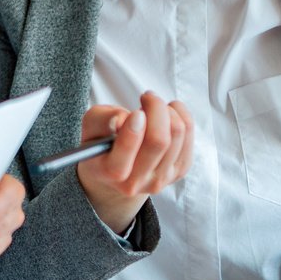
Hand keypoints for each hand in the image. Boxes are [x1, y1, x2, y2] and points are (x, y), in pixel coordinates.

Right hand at [76, 92, 193, 232]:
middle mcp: (136, 182)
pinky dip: (181, 115)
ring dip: (168, 110)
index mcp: (109, 173)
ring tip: (153, 107)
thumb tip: (123, 119)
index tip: (136, 112)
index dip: (133, 130)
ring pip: (177, 134)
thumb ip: (102, 119)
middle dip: (156, 109)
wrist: (116, 170)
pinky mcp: (179, 171)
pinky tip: (167, 113)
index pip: (125, 156)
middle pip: (159, 141)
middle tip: (146, 97)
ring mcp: (160, 179)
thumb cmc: (102, 142)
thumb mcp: (91, 126)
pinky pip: (189, 136)